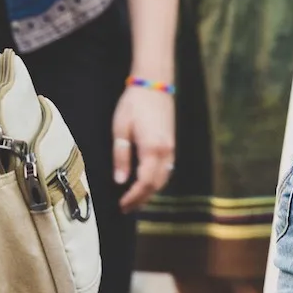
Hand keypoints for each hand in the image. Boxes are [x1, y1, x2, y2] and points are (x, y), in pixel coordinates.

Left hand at [111, 86, 175, 210]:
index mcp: (152, 149)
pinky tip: (145, 182)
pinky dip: (156, 181)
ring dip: (150, 192)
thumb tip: (120, 180)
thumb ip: (121, 156)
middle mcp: (165, 152)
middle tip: (126, 207)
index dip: (134, 197)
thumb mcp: (121, 129)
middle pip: (156, 185)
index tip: (122, 205)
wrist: (154, 85)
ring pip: (163, 179)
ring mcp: (171, 148)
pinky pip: (166, 170)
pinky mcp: (171, 144)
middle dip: (141, 199)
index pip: (144, 183)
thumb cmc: (134, 104)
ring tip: (134, 199)